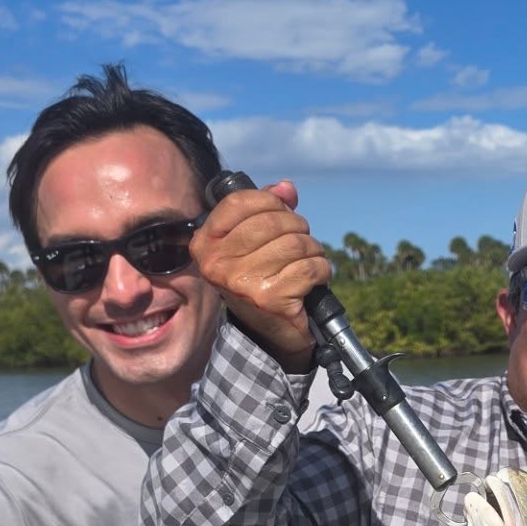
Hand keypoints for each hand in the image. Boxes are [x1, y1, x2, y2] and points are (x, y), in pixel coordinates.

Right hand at [191, 180, 332, 371]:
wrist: (271, 337)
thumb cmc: (262, 283)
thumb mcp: (252, 247)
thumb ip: (266, 211)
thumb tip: (287, 188)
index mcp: (206, 245)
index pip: (240, 202)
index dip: (270, 201)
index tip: (283, 213)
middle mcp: (219, 264)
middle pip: (273, 221)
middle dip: (298, 228)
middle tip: (301, 244)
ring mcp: (243, 283)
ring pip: (296, 243)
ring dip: (312, 251)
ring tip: (308, 263)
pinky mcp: (271, 299)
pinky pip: (309, 267)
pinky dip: (320, 270)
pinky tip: (315, 279)